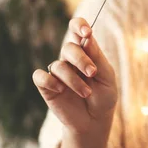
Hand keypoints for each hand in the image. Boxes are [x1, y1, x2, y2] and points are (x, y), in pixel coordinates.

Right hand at [32, 18, 117, 134]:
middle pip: (68, 47)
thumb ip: (97, 57)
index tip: (87, 33)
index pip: (77, 28)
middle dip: (81, 59)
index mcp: (85, 50)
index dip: (79, 25)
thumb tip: (88, 37)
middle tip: (92, 73)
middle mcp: (69, 59)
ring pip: (58, 65)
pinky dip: (50, 81)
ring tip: (86, 93)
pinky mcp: (47, 87)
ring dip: (73, 79)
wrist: (95, 121)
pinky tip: (60, 90)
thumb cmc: (103, 95)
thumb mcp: (107, 76)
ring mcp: (58, 72)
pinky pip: (40, 76)